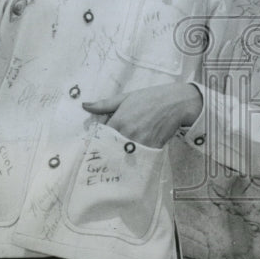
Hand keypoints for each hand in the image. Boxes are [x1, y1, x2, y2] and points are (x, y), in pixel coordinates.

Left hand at [83, 83, 202, 148]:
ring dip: (120, 158)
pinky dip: (134, 159)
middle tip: (103, 160)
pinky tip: (132, 158)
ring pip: (124, 156)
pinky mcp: (152, 148)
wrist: (175, 103)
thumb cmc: (149, 98)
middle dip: (107, 154)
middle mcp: (127, 133)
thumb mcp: (125, 98)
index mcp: (118, 121)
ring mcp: (140, 142)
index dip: (97, 143)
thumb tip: (84, 105)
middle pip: (110, 150)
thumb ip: (104, 104)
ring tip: (117, 160)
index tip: (94, 149)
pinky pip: (139, 158)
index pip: (100, 138)